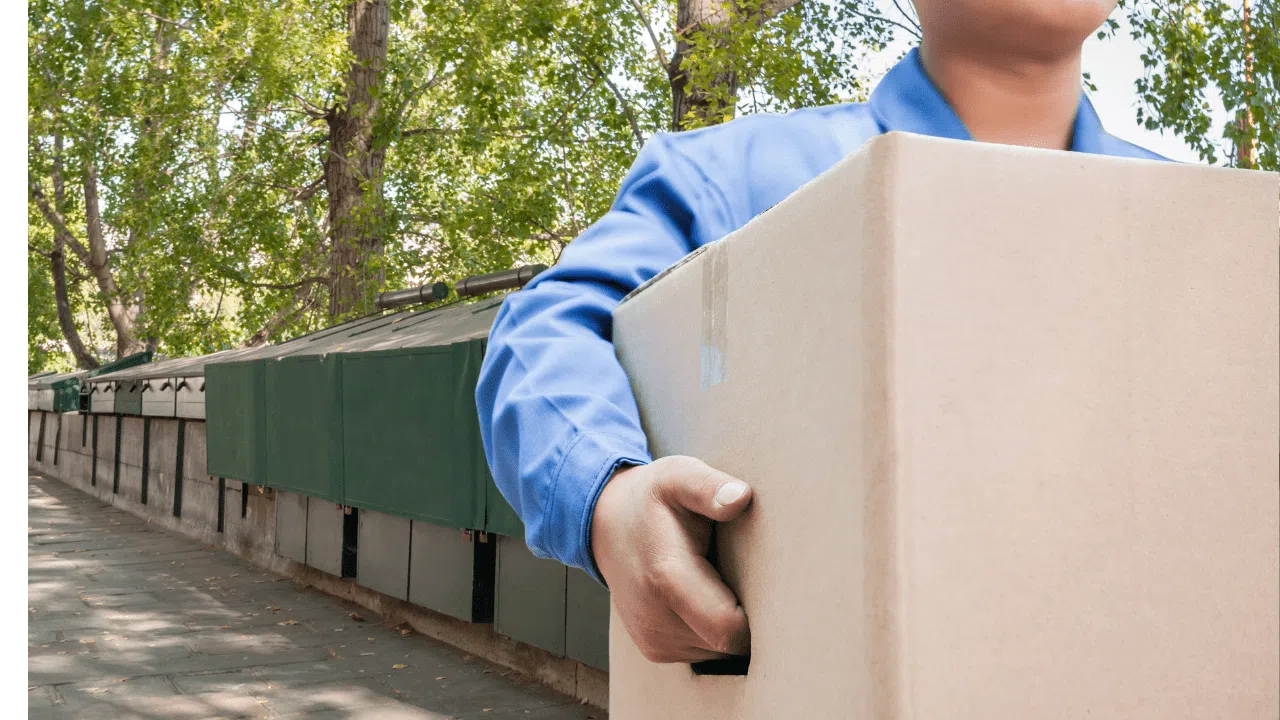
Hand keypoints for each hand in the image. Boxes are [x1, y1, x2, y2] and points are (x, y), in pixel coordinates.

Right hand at [590, 455, 752, 662]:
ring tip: (723, 583)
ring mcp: (653, 639)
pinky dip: (712, 632)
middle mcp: (655, 618)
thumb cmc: (652, 498)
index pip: (729, 629)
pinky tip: (708, 598)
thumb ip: (708, 487)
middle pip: (728, 645)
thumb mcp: (679, 477)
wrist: (607, 524)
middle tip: (750, 577)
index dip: (760, 615)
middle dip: (750, 620)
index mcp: (667, 577)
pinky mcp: (655, 649)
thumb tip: (740, 497)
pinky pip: (703, 653)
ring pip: (718, 653)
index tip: (772, 585)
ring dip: (729, 626)